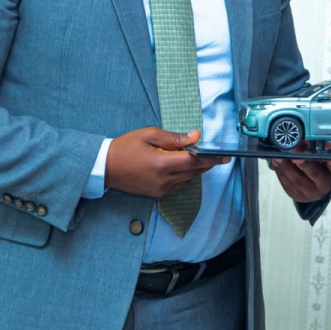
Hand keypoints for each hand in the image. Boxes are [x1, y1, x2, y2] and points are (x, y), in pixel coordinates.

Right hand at [104, 127, 228, 197]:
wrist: (105, 167)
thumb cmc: (125, 147)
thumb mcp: (149, 135)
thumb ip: (174, 138)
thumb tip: (196, 136)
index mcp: (163, 164)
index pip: (194, 161)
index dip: (211, 158)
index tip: (225, 156)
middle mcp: (164, 180)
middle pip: (194, 172)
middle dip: (208, 164)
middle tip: (220, 157)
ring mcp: (160, 190)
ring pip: (187, 180)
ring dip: (195, 170)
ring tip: (199, 158)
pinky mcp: (156, 194)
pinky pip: (178, 186)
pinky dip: (185, 176)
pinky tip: (183, 167)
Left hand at [270, 141, 330, 202]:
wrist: (315, 184)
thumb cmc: (318, 164)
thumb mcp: (320, 154)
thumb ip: (313, 147)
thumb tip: (298, 141)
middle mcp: (325, 185)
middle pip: (314, 174)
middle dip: (303, 163)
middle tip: (293, 153)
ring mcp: (312, 193)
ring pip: (297, 181)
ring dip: (286, 167)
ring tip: (278, 157)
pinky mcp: (299, 196)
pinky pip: (288, 186)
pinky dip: (281, 173)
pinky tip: (276, 164)